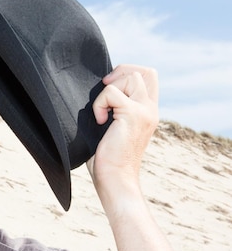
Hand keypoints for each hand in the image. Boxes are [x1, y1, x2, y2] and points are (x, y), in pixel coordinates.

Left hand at [87, 65, 158, 203]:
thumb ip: (115, 110)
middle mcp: (150, 109)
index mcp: (148, 111)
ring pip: (131, 76)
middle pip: (144, 71)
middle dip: (120, 74)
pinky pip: (112, 93)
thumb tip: (99, 92)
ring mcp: (144, 111)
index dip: (127, 73)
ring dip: (109, 89)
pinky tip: (99, 122)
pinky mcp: (133, 115)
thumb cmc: (108, 160)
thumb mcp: (114, 129)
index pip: (149, 77)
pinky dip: (100, 104)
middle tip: (103, 92)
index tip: (108, 87)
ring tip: (102, 112)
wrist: (115, 179)